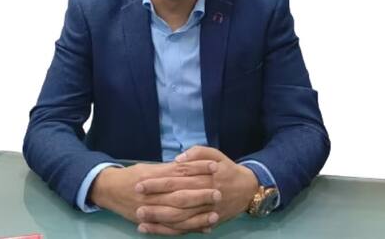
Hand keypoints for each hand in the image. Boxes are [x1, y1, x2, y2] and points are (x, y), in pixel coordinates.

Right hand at [90, 160, 220, 229]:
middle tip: (218, 194)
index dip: (198, 170)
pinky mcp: (151, 222)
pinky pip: (171, 228)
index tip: (215, 167)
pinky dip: (188, 229)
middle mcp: (153, 195)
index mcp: (154, 177)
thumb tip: (188, 166)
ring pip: (178, 215)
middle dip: (200, 196)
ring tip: (214, 215)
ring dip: (197, 217)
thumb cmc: (132, 176)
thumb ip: (168, 169)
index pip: (180, 173)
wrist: (109, 190)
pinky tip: (203, 228)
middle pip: (180, 196)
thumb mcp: (149, 167)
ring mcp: (152, 211)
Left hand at [136, 146, 258, 234]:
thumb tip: (177, 159)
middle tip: (136, 200)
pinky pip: (185, 229)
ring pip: (180, 217)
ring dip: (159, 218)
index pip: (177, 179)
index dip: (158, 181)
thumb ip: (197, 153)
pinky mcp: (206, 222)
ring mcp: (205, 211)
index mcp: (205, 176)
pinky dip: (168, 230)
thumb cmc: (227, 168)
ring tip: (139, 217)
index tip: (140, 181)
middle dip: (155, 200)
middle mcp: (204, 195)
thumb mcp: (215, 154)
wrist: (248, 189)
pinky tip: (152, 229)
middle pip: (177, 199)